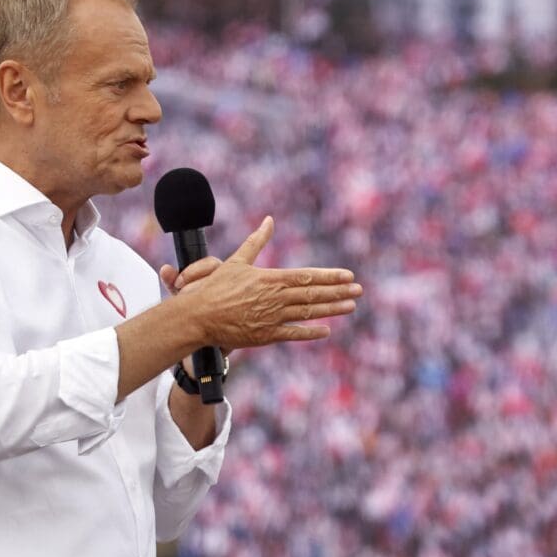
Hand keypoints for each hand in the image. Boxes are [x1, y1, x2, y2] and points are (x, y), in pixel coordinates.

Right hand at [165, 216, 360, 350]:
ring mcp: (272, 318)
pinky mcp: (266, 335)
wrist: (197, 316)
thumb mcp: (237, 261)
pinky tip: (326, 330)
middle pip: (313, 294)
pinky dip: (311, 332)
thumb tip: (268, 220)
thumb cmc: (215, 287)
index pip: (307, 276)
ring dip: (332, 309)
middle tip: (359, 290)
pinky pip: (294, 334)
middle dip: (338, 292)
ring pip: (308, 313)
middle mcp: (275, 298)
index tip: (348, 276)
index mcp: (271, 279)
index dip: (330, 277)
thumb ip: (257, 241)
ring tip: (351, 306)